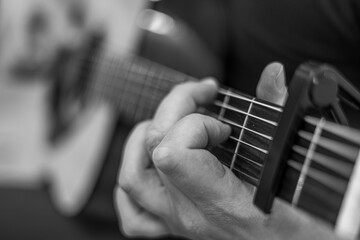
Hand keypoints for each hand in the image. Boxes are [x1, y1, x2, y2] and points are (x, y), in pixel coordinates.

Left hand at [115, 63, 287, 238]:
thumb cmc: (300, 218)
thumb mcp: (297, 165)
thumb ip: (281, 114)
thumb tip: (271, 72)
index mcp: (225, 202)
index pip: (173, 152)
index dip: (196, 123)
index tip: (225, 125)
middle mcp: (193, 213)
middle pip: (154, 147)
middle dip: (177, 106)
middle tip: (204, 97)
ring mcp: (178, 221)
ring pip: (130, 176)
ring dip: (145, 136)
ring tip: (175, 122)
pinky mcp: (173, 226)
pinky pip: (132, 209)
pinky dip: (134, 178)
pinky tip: (155, 162)